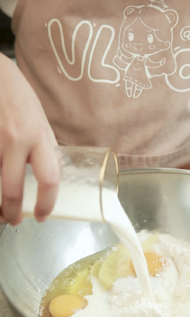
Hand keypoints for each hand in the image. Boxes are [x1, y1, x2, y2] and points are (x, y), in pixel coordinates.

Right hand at [0, 53, 59, 225]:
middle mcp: (17, 140)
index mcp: (40, 136)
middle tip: (12, 220)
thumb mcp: (40, 121)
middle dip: (12, 213)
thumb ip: (44, 147)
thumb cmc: (17, 96)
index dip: (47, 203)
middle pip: (13, 190)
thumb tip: (50, 175)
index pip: (50, 178)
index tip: (42, 215)